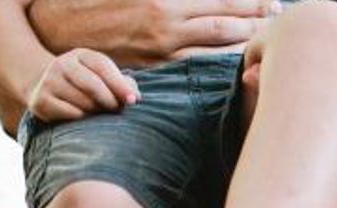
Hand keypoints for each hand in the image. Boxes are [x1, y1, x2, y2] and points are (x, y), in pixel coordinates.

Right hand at [27, 49, 140, 122]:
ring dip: (97, 112)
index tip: (133, 100)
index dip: (120, 84)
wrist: (46, 89)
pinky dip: (82, 119)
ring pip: (83, 103)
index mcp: (80, 55)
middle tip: (116, 110)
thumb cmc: (87, 86)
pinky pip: (71, 115)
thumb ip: (122, 84)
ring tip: (98, 112)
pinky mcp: (41, 101)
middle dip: (110, 101)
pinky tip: (83, 118)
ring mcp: (49, 82)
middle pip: (93, 85)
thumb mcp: (103, 78)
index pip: (102, 66)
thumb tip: (134, 97)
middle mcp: (61, 64)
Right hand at [33, 0, 275, 67]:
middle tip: (278, 16)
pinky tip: (237, 62)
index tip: (271, 0)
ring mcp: (163, 50)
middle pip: (227, 22)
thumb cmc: (94, 1)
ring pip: (217, 49)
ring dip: (245, 43)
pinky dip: (221, 64)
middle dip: (257, 19)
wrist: (58, 31)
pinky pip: (198, 69)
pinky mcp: (156, 70)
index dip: (249, 0)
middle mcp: (167, 23)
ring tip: (266, 37)